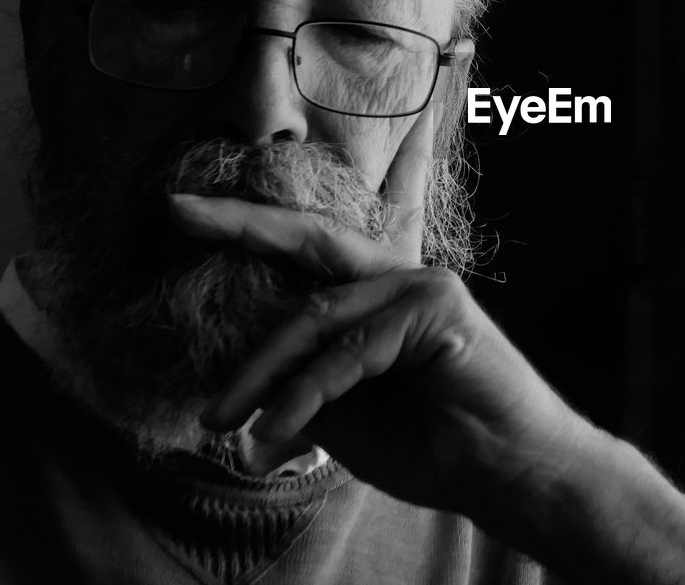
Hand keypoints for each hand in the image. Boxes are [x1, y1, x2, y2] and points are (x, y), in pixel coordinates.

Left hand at [167, 110, 596, 524]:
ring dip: (260, 373)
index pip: (310, 250)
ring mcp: (423, 287)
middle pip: (310, 242)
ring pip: (317, 316)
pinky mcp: (437, 310)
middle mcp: (402, 276)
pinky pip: (348, 353)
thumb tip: (236, 367)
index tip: (184, 211)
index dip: (251, 227)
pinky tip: (277, 434)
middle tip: (176, 212)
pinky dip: (305, 396)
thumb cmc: (434, 445)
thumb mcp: (345, 410)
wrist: (508, 473)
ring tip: (221, 423)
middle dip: (241, 224)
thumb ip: (303, 377)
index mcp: (381, 294)